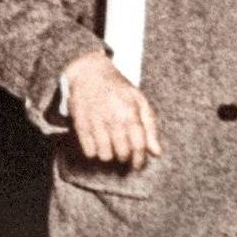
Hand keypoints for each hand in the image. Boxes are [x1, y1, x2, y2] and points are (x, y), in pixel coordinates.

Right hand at [65, 49, 161, 171]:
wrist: (89, 72)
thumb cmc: (118, 88)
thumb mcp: (139, 101)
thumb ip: (149, 127)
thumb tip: (156, 153)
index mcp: (130, 112)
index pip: (138, 145)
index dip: (139, 160)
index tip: (137, 165)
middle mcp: (113, 118)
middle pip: (122, 153)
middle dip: (124, 157)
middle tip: (123, 154)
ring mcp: (95, 121)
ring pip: (104, 155)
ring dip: (109, 156)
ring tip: (110, 149)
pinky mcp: (80, 123)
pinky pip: (88, 150)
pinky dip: (94, 152)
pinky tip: (97, 144)